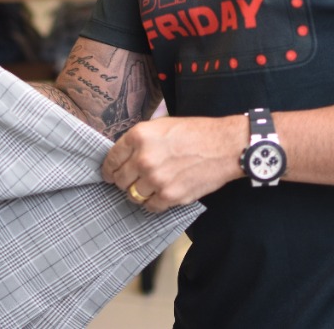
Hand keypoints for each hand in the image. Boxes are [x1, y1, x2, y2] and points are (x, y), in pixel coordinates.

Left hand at [102, 115, 244, 211]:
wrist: (224, 146)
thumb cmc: (195, 132)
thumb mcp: (161, 125)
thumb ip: (140, 140)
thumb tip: (124, 155)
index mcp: (139, 136)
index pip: (111, 159)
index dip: (109, 168)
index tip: (110, 173)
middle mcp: (143, 158)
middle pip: (119, 180)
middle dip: (123, 180)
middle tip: (131, 180)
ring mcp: (156, 179)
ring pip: (132, 195)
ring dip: (138, 192)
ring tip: (149, 186)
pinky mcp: (170, 196)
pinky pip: (150, 207)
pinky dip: (153, 203)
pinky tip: (161, 194)